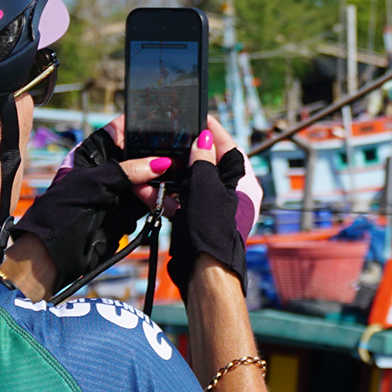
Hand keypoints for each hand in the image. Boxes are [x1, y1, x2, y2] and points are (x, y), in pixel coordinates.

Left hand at [14, 120, 171, 294]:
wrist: (54, 254)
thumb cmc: (61, 213)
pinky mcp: (126, 210)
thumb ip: (127, 171)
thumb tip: (160, 163)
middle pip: (140, 156)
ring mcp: (117, 190)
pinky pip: (150, 201)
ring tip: (174, 193)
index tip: (167, 128)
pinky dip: (161, 202)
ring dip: (163, 185)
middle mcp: (106, 168)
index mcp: (92, 153)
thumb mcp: (94, 185)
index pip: (121, 131)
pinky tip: (171, 205)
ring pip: (149, 180)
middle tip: (178, 164)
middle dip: (159, 160)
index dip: (142, 128)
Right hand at [166, 114, 256, 289]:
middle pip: (207, 163)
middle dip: (184, 151)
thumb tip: (203, 139)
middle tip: (168, 136)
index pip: (229, 147)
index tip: (196, 116)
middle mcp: (232, 194)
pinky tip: (146, 187)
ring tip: (151, 161)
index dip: (211, 130)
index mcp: (245, 183)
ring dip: (169, 174)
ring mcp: (214, 209)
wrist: (206, 276)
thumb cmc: (214, 232)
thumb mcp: (207, 189)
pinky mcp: (198, 221)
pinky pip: (181, 201)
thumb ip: (203, 162)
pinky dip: (165, 194)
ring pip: (190, 182)